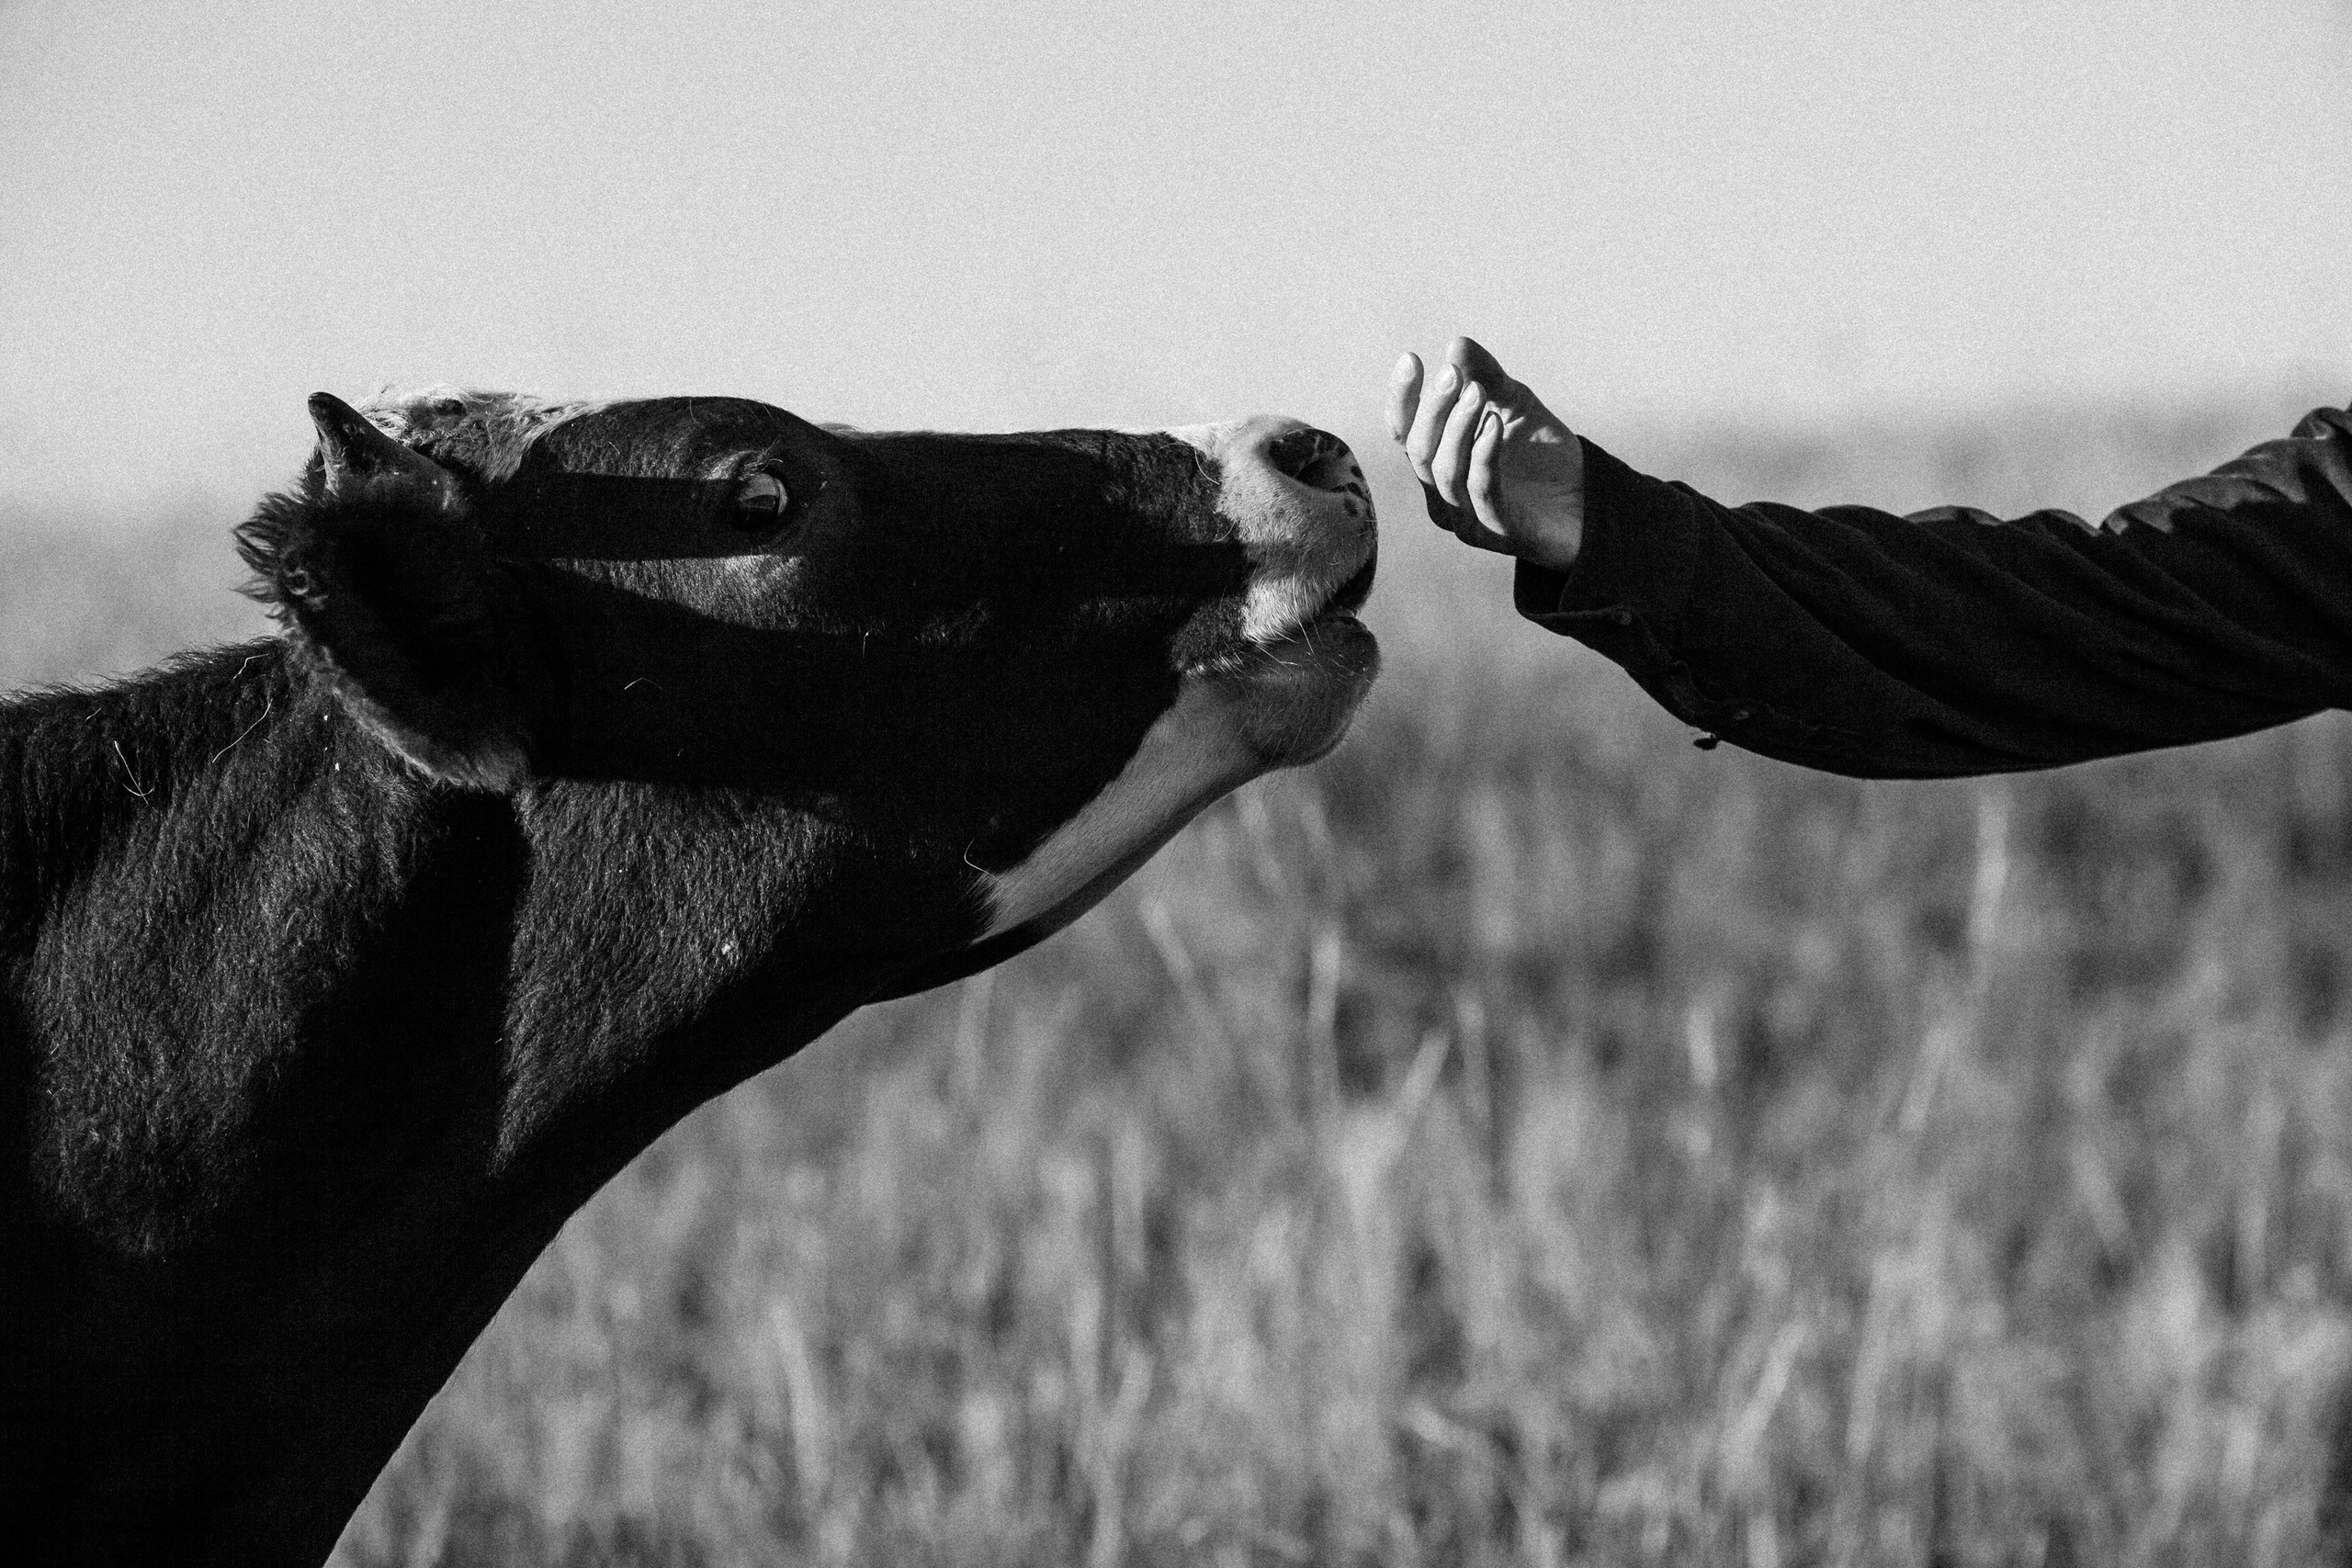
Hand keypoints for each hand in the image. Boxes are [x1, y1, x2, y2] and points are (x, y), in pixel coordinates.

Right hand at [1388, 336, 1585, 570]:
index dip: (1403, 399)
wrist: (1587, 500)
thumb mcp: (1516, 405)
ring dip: (1458, 428)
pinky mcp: (1498, 532)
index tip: (1411, 358)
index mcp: (1439, 465)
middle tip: (1451, 372)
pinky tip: (1495, 424)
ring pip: (1445, 473)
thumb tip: (1456, 344)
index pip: (1405, 434)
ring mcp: (1468, 518)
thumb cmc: (1541, 454)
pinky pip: (1482, 491)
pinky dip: (1484, 455)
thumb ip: (1487, 378)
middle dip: (1433, 410)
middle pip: (1420, 452)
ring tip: (1477, 391)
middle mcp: (1443, 496)